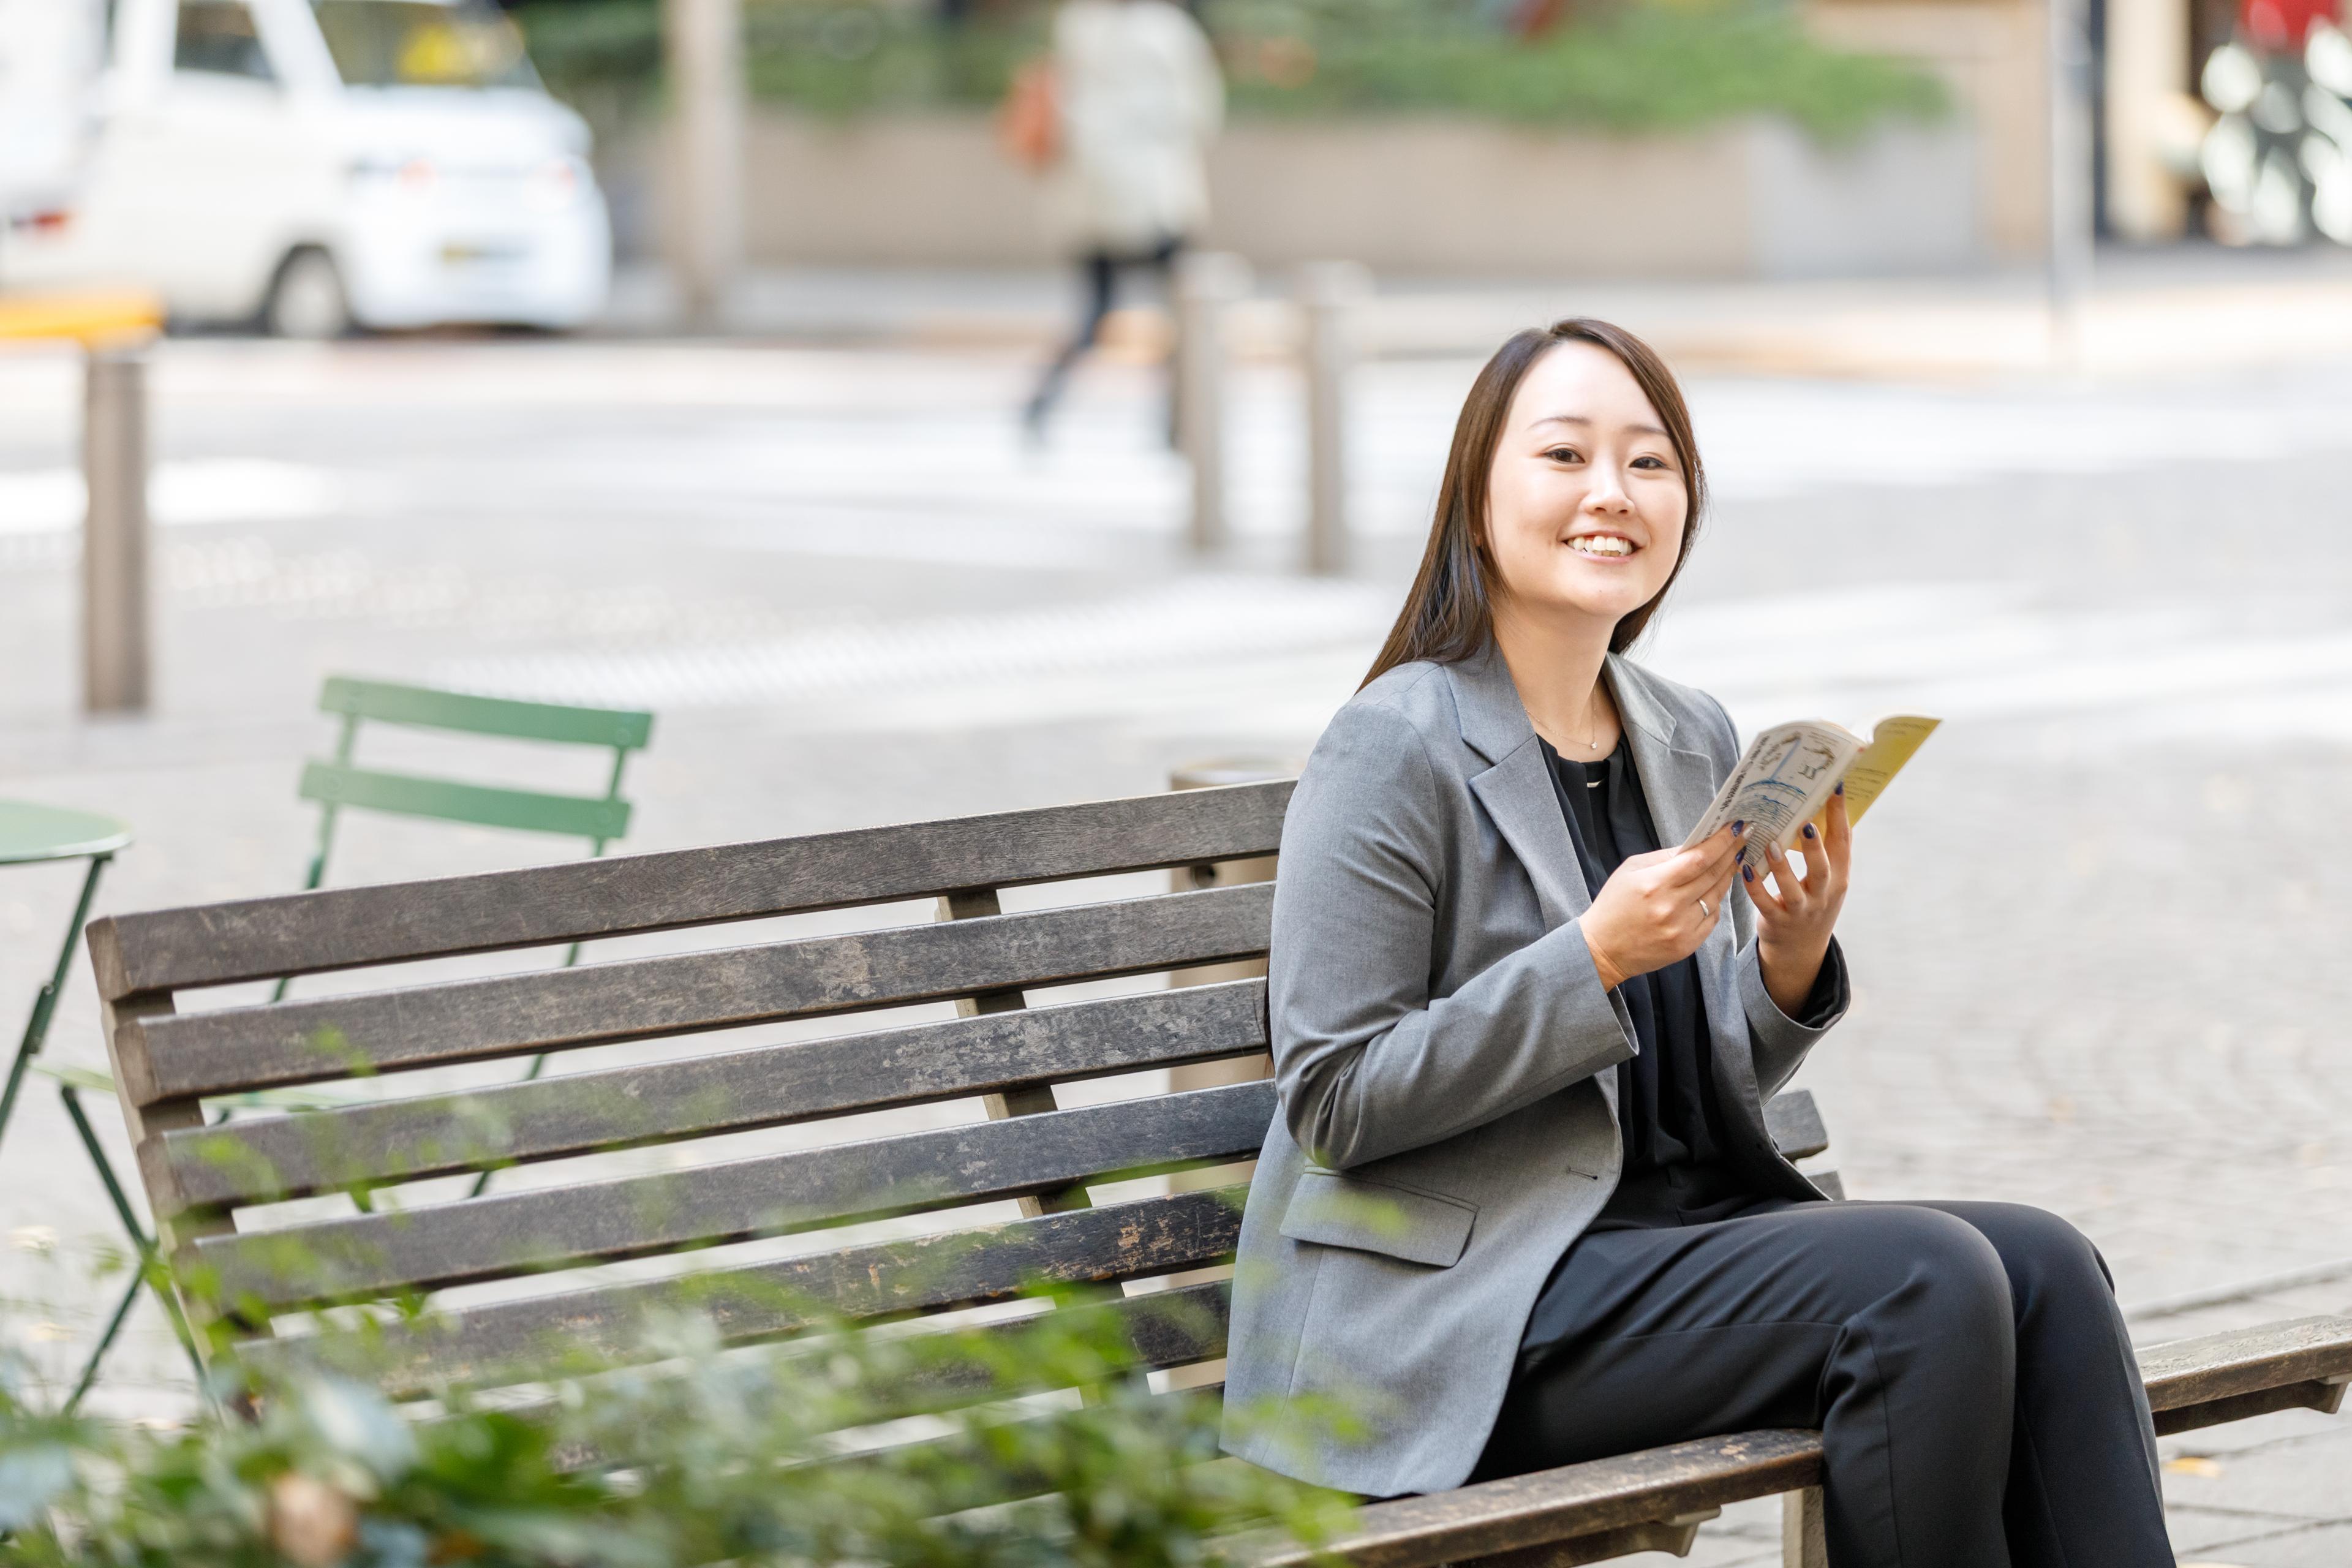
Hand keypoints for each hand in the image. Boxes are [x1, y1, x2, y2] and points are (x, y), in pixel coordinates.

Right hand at [1581, 824, 1743, 991]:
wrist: (1603, 949)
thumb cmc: (1614, 905)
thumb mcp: (1630, 871)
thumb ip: (1663, 857)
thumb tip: (1695, 844)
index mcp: (1654, 884)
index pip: (1698, 858)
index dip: (1721, 842)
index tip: (1735, 828)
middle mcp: (1671, 907)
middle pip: (1713, 875)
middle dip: (1731, 854)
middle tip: (1743, 840)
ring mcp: (1681, 928)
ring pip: (1716, 896)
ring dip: (1728, 876)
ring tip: (1733, 862)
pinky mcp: (1687, 945)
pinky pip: (1712, 918)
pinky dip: (1716, 902)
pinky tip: (1716, 890)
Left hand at [1751, 786, 1852, 1016]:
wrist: (1800, 949)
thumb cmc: (1813, 901)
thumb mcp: (1827, 879)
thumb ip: (1826, 850)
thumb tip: (1820, 804)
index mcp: (1839, 877)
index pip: (1844, 844)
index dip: (1840, 816)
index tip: (1835, 787)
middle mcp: (1823, 895)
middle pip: (1823, 870)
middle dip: (1815, 847)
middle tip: (1805, 823)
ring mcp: (1801, 910)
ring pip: (1792, 889)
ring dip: (1782, 867)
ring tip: (1771, 844)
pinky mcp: (1777, 921)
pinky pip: (1764, 903)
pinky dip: (1754, 887)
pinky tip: (1743, 868)